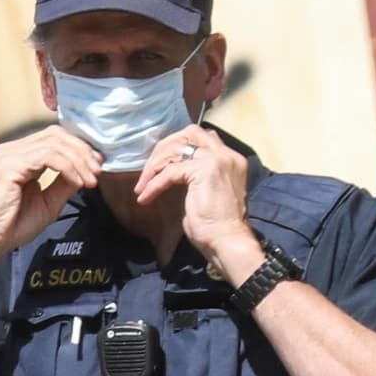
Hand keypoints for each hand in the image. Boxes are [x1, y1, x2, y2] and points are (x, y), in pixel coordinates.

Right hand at [0, 129, 102, 259]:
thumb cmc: (12, 224)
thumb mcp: (48, 202)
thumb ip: (64, 184)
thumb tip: (85, 173)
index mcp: (19, 156)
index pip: (54, 137)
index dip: (80, 148)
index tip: (98, 166)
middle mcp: (11, 150)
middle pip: (56, 134)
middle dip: (83, 151)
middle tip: (98, 171)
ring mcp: (8, 155)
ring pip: (54, 143)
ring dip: (79, 161)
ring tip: (91, 180)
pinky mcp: (8, 166)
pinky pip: (47, 156)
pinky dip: (68, 168)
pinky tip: (77, 182)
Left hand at [132, 126, 261, 276]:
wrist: (228, 242)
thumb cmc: (218, 226)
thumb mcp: (209, 191)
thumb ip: (198, 174)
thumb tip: (174, 167)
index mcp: (232, 159)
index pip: (202, 137)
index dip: (177, 146)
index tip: (161, 165)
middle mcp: (227, 155)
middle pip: (189, 133)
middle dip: (164, 148)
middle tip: (150, 170)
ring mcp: (217, 161)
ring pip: (175, 149)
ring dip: (154, 167)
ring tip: (143, 186)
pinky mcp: (204, 171)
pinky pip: (169, 172)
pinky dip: (154, 184)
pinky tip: (146, 197)